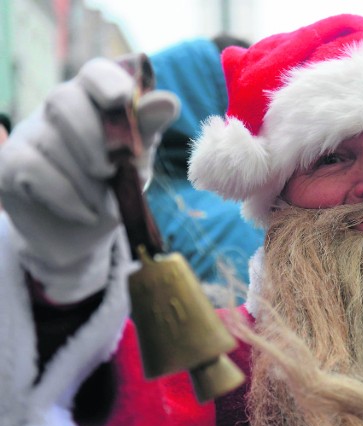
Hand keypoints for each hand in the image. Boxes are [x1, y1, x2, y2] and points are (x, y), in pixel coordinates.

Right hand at [0, 58, 177, 302]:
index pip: (96, 73)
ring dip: (85, 179)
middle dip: (93, 138)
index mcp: (95, 102)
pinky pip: (31, 169)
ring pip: (49, 139)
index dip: (108, 81)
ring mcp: (30, 134)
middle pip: (64, 98)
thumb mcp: (138, 162)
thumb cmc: (114, 189)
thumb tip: (168, 101)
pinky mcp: (9, 165)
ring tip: (102, 203)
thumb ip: (147, 131)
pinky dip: (65, 196)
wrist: (82, 237)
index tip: (122, 99)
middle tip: (111, 171)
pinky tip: (84, 214)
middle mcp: (58, 110)